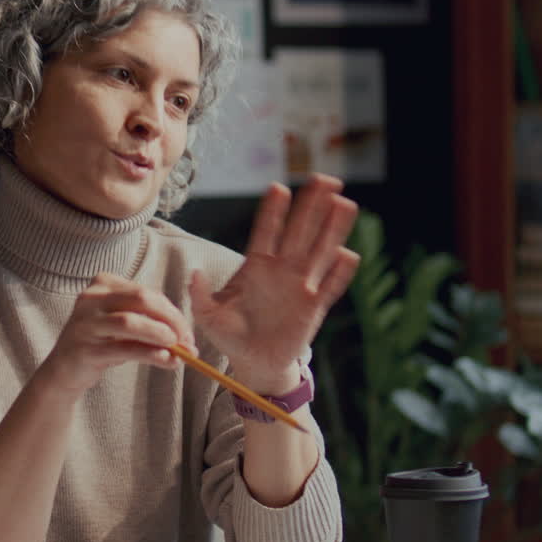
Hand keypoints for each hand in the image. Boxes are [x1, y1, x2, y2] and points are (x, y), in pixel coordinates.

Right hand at [41, 272, 196, 394]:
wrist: (64, 370)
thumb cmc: (100, 344)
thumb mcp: (125, 329)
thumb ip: (152, 326)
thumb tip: (188, 341)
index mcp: (103, 283)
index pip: (148, 293)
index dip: (173, 312)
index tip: (188, 333)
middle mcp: (91, 298)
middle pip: (142, 300)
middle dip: (171, 321)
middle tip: (187, 341)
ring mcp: (85, 323)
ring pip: (131, 322)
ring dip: (160, 335)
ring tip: (178, 349)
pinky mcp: (84, 349)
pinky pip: (123, 349)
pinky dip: (149, 354)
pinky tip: (165, 361)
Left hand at [190, 174, 357, 391]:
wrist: (254, 362)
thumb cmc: (230, 336)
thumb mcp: (207, 317)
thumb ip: (199, 296)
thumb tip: (193, 274)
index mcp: (257, 267)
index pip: (266, 233)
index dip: (272, 212)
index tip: (278, 188)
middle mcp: (282, 271)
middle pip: (299, 232)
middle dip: (311, 206)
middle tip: (323, 179)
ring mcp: (301, 286)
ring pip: (319, 251)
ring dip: (332, 229)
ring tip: (343, 203)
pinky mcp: (314, 308)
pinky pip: (330, 287)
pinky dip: (339, 273)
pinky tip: (348, 255)